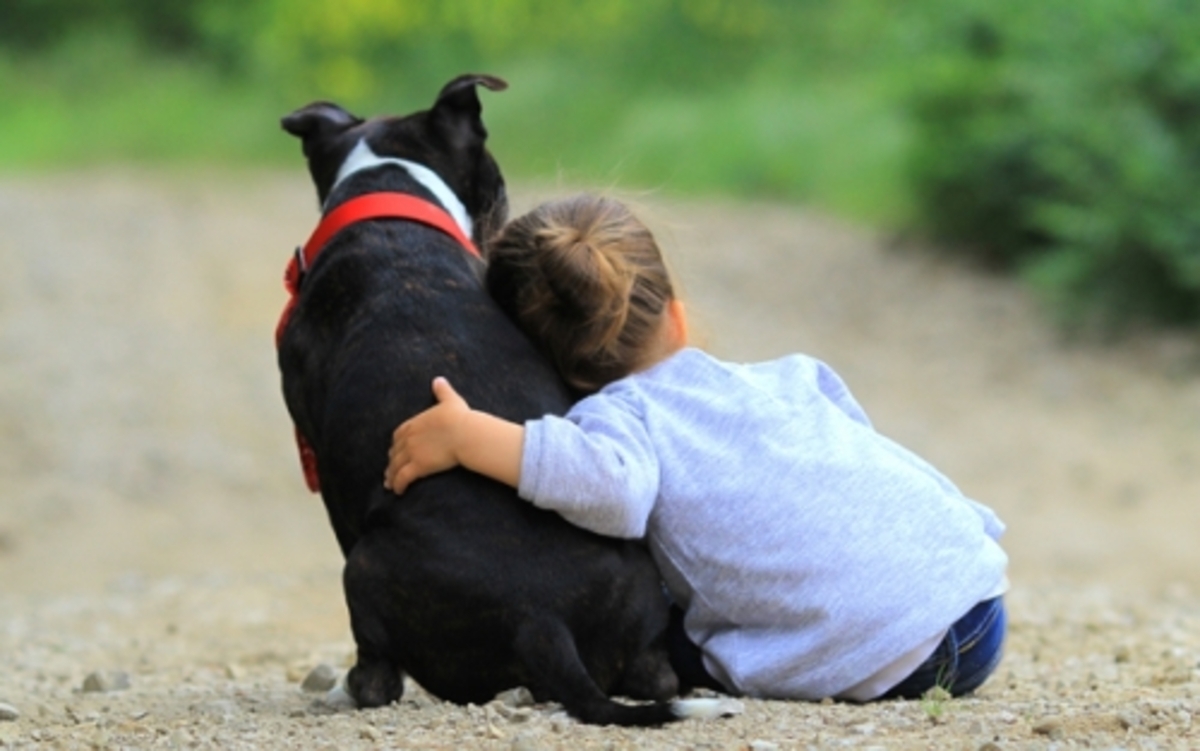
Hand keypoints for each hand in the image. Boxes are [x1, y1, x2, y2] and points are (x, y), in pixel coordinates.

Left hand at [385, 377, 469, 493]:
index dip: (396, 444)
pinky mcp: (418, 466)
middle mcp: (409, 439)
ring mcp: (412, 453)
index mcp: (414, 424)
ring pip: (395, 466)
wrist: (465, 433)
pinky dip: (398, 485)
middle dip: (392, 461)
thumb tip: (438, 379)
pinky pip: (403, 478)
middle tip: (390, 469)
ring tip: (389, 484)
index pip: (399, 435)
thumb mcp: (450, 400)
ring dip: (391, 476)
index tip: (395, 450)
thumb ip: (442, 391)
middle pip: (395, 452)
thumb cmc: (460, 418)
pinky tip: (398, 492)